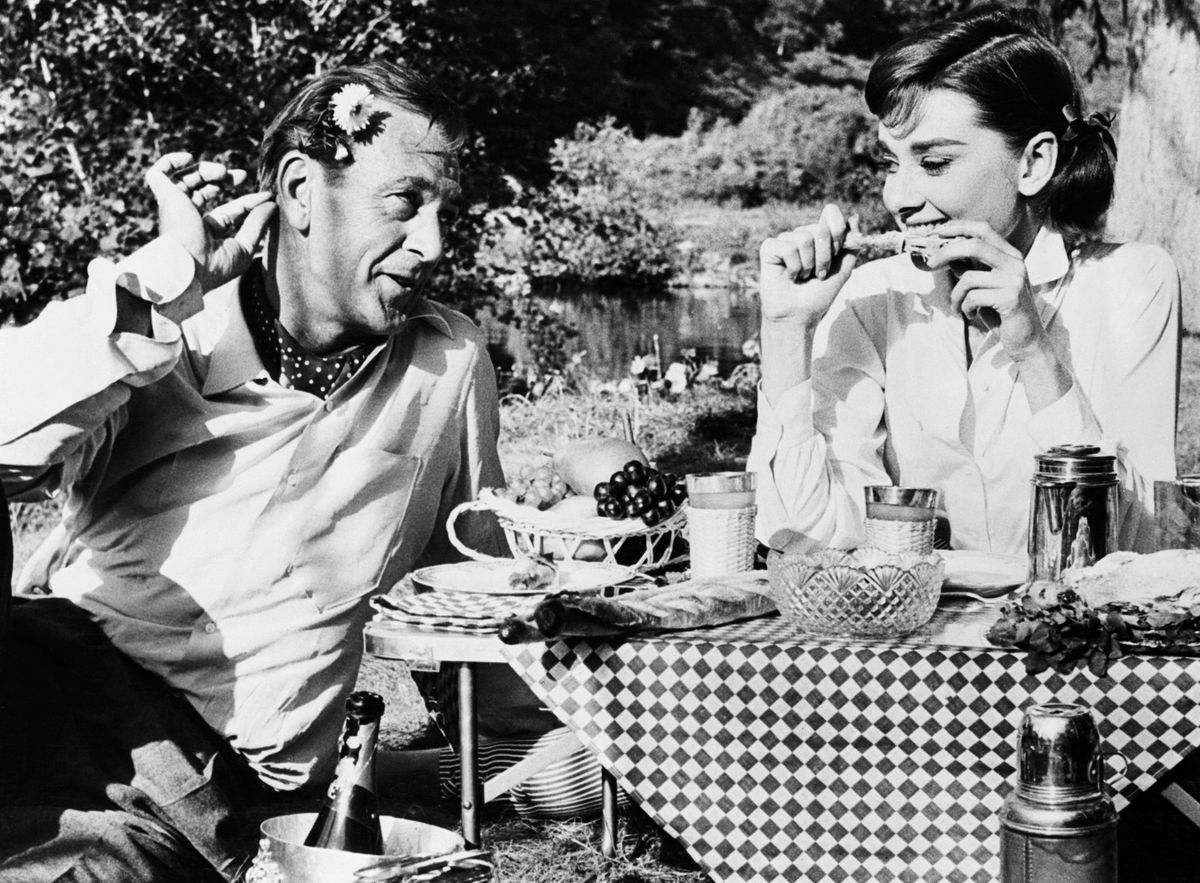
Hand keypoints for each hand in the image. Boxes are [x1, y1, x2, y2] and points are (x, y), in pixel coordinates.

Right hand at [144, 152, 276, 291]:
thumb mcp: (244, 246)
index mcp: (206, 233)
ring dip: (206, 169)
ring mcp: (175, 208)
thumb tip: (271, 204)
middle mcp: (189, 219)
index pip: (229, 211)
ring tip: (222, 172)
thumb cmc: (216, 266)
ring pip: (187, 180)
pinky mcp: (165, 197)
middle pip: (205, 190)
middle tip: (242, 176)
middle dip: (224, 179)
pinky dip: (172, 161)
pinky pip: (159, 173)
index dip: (247, 202)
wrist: (188, 267)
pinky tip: (189, 158)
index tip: (266, 195)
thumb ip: (257, 224)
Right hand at [758, 204, 858, 328]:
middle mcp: (802, 234)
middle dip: (825, 257)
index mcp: (820, 236)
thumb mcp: (843, 270)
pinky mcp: (769, 248)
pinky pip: (788, 247)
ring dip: (808, 265)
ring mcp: (785, 240)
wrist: (799, 316)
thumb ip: (851, 245)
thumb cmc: (818, 295)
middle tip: (818, 274)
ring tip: (802, 277)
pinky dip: (793, 267)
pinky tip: (789, 276)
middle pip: (820, 229)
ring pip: (804, 239)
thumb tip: (854, 217)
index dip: (838, 230)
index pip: (832, 213)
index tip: (837, 252)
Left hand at [922, 219, 1048, 359]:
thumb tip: (947, 255)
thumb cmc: (1002, 313)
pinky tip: (972, 315)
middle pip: (974, 245)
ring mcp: (1015, 280)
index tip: (938, 232)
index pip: (984, 229)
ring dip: (955, 296)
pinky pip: (973, 297)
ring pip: (968, 278)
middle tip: (931, 264)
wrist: (1026, 340)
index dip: (959, 227)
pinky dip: (965, 308)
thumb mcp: (984, 287)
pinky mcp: (1011, 298)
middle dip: (946, 253)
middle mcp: (1015, 263)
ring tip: (957, 308)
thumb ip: (970, 269)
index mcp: (1010, 256)